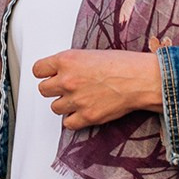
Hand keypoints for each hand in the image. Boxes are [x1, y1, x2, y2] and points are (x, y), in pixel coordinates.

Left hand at [33, 49, 162, 129]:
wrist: (140, 80)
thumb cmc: (123, 64)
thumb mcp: (90, 54)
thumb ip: (71, 64)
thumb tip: (61, 72)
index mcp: (67, 61)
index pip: (37, 70)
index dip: (44, 73)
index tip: (49, 75)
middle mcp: (67, 80)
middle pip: (43, 89)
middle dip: (53, 89)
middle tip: (65, 88)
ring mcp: (76, 100)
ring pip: (55, 107)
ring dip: (64, 104)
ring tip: (78, 99)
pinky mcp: (86, 116)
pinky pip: (68, 123)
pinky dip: (73, 120)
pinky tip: (82, 112)